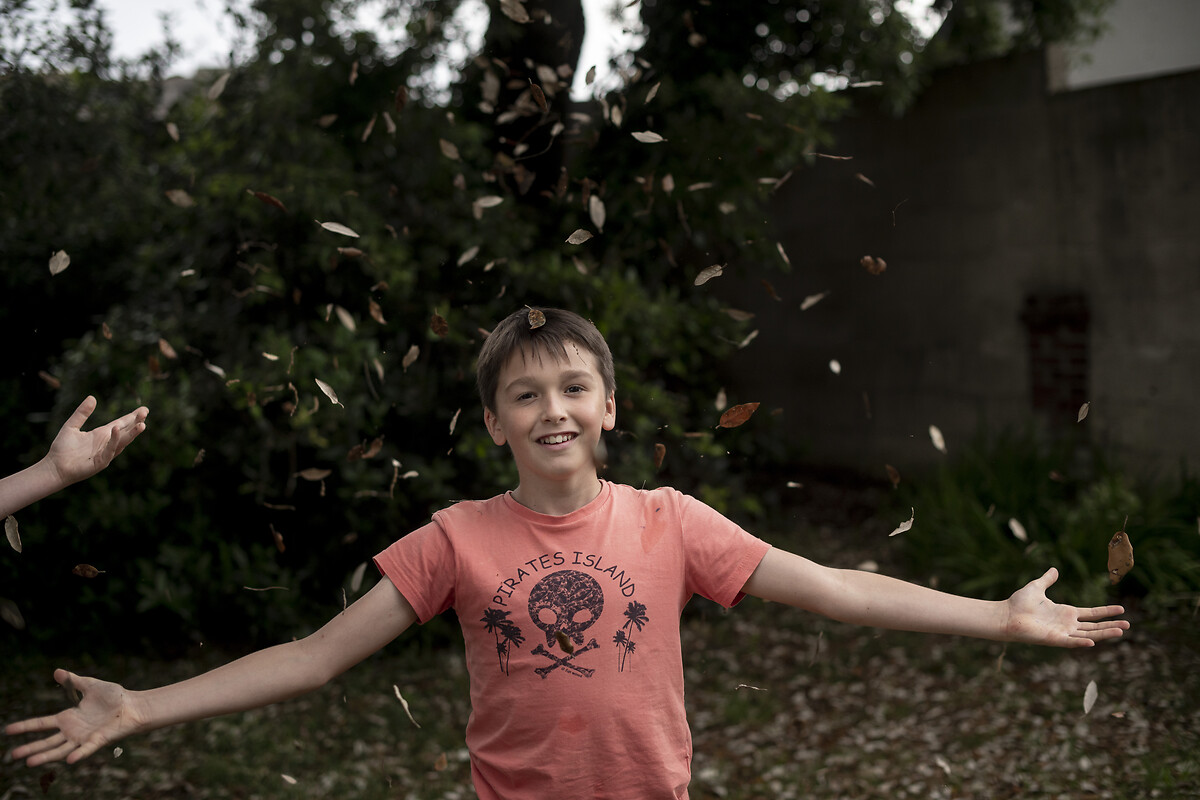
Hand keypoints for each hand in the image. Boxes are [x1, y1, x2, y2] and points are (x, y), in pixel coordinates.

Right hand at [5, 669, 142, 766]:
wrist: (133, 704)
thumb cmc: (113, 696)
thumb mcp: (90, 685)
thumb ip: (73, 681)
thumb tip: (57, 671)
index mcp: (68, 718)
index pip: (42, 724)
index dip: (26, 726)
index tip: (8, 730)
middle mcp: (72, 731)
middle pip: (47, 742)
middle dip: (30, 748)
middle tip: (12, 755)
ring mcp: (84, 737)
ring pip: (60, 750)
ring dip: (46, 757)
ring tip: (29, 762)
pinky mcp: (98, 740)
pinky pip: (86, 749)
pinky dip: (79, 754)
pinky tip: (70, 760)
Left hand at [45, 396, 148, 486]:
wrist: (54, 467)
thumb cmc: (62, 449)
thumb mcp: (71, 426)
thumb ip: (82, 413)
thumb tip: (92, 397)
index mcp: (102, 434)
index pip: (121, 423)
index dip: (132, 417)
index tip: (144, 409)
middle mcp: (107, 443)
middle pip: (126, 431)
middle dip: (136, 422)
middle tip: (146, 412)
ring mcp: (105, 453)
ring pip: (122, 442)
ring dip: (132, 434)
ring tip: (142, 424)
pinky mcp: (100, 462)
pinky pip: (110, 450)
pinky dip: (114, 440)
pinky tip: (116, 430)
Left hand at [1003, 568, 1128, 646]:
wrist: (1005, 614)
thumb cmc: (1019, 603)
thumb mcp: (1036, 587)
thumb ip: (1047, 580)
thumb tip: (1054, 570)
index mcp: (1065, 612)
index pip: (1091, 613)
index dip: (1105, 611)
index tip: (1121, 609)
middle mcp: (1067, 624)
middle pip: (1094, 626)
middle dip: (1111, 625)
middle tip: (1128, 625)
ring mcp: (1062, 632)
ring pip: (1088, 635)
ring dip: (1104, 634)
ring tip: (1121, 632)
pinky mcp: (1054, 639)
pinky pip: (1070, 642)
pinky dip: (1081, 642)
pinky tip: (1093, 642)